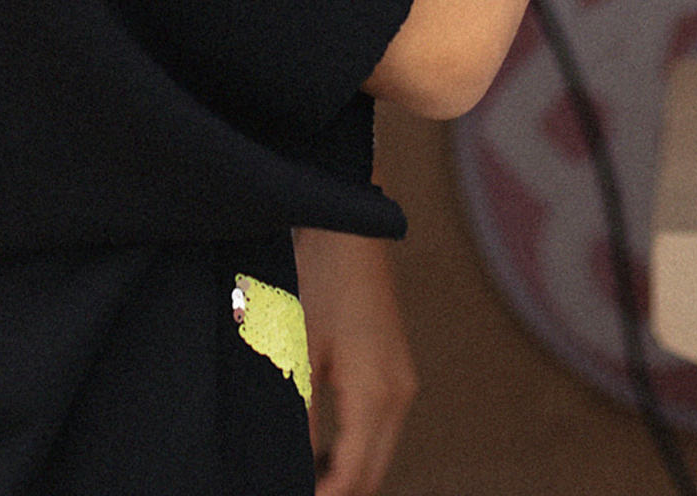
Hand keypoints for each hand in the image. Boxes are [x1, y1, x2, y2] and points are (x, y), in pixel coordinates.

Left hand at [294, 230, 414, 495]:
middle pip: (373, 475)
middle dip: (338, 493)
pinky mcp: (396, 370)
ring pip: (379, 455)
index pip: (354, 477)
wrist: (349, 227)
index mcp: (376, 394)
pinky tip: (323, 452)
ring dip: (347, 474)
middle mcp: (399, 394)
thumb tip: (294, 467)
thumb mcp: (297, 351)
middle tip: (294, 490)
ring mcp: (402, 382)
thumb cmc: (320, 279)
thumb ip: (299, 418)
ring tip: (304, 478)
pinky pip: (381, 429)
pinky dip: (357, 450)